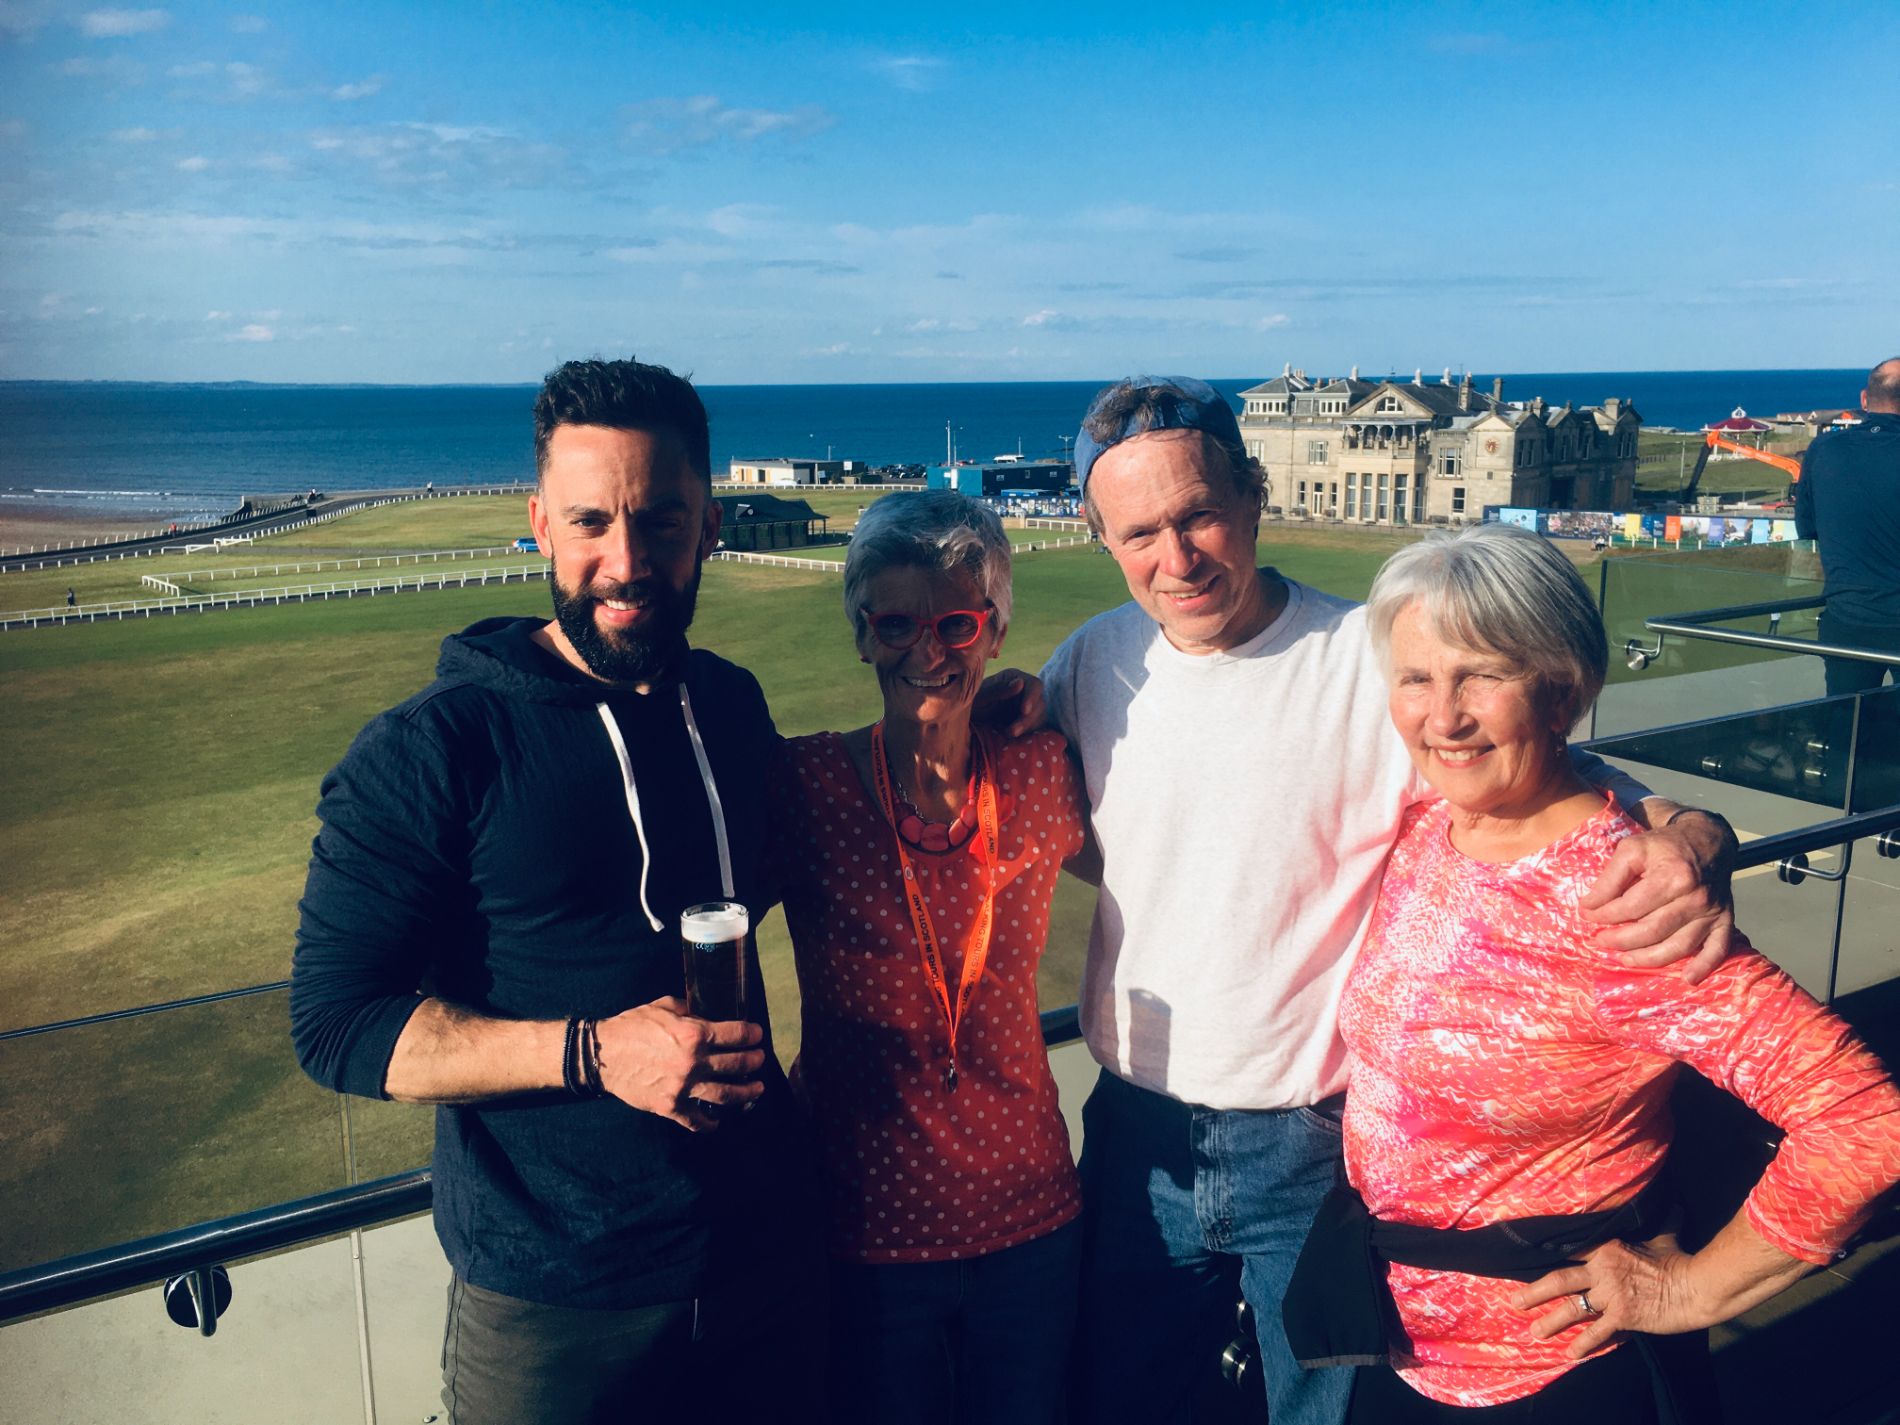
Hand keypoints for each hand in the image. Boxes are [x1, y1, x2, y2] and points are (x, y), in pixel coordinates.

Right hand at [593, 996, 765, 1131]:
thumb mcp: (664, 1006)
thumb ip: (689, 1009)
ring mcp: (683, 1088)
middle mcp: (693, 1062)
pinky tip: (718, 1121)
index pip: (735, 1035)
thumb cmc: (632, 1026)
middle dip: (753, 1061)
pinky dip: (710, 1123)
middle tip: (760, 1060)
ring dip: (746, 1093)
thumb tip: (704, 1013)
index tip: (758, 1035)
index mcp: (694, 1033)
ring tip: (757, 1089)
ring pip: (725, 1095)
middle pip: (736, 1064)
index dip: (752, 1034)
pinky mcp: (670, 1107)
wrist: (602, 1054)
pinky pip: (696, 1121)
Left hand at [971, 668, 1046, 737]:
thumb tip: (1021, 683)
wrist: (966, 717)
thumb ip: (999, 690)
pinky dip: (1027, 732)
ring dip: (1027, 727)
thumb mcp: (982, 696)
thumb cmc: (972, 702)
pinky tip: (1013, 736)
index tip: (1024, 711)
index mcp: (1014, 678)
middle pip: (1039, 703)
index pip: (1034, 684)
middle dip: (1027, 719)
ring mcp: (1028, 705)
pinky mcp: (1028, 720)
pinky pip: (1035, 726)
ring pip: (1039, 716)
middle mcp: (1025, 690)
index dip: (1032, 697)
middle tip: (1012, 731)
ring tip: (1009, 734)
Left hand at [1514, 1236, 1706, 1358]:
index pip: (1569, 1250)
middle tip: (1514, 1302)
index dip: (1546, 1256)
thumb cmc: (1680, 1259)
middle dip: (1534, 1292)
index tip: (1523, 1262)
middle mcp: (1602, 1270)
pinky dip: (1583, 1344)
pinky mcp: (1623, 1317)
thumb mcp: (1665, 1235)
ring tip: (1535, 1332)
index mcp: (1607, 1248)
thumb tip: (1674, 1206)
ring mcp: (1611, 1295)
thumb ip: (1662, 1222)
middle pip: (1560, 1280)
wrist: (1697, 1286)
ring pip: (1573, 1309)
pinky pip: (1597, 1332)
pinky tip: (1570, 1353)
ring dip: (1551, 1322)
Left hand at [1579, 810, 1735, 983]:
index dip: (1605, 914)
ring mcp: (1712, 912)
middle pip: (1653, 930)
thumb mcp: (1631, 849)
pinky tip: (1688, 979)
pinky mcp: (1724, 920)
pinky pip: (1717, 949)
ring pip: (1679, 946)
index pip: (1631, 906)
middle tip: (1602, 941)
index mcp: (1673, 876)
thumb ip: (1610, 878)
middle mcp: (1695, 897)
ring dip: (1650, 959)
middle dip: (1622, 940)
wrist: (1706, 842)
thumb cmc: (1663, 846)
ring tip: (1626, 959)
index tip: (1587, 915)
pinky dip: (1704, 966)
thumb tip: (1590, 906)